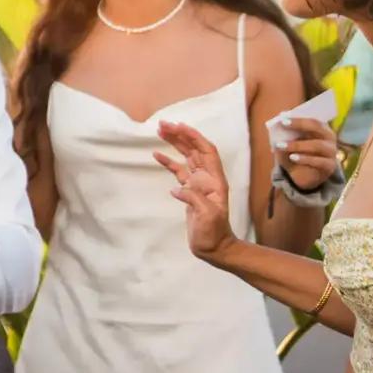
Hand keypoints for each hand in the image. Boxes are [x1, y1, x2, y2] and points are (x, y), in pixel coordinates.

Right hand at [155, 120, 239, 261]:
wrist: (214, 247)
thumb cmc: (214, 233)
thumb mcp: (208, 217)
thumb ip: (195, 200)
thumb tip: (177, 188)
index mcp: (215, 180)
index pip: (206, 151)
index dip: (194, 137)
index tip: (179, 126)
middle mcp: (207, 177)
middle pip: (195, 149)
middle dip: (181, 135)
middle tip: (163, 124)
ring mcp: (198, 183)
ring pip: (186, 156)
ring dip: (175, 143)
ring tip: (160, 131)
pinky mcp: (189, 190)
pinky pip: (178, 171)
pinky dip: (168, 162)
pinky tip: (156, 154)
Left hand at [274, 117, 340, 190]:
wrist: (303, 177)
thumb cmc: (296, 154)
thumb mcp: (288, 143)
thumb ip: (285, 134)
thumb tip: (276, 124)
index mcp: (321, 129)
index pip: (312, 120)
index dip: (298, 118)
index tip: (283, 119)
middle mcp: (329, 138)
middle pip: (317, 127)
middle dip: (300, 124)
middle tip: (283, 125)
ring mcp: (331, 152)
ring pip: (317, 145)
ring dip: (298, 144)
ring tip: (282, 145)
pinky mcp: (330, 166)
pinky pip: (319, 161)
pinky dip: (304, 159)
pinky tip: (292, 158)